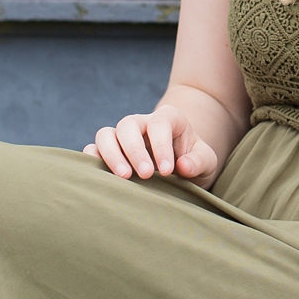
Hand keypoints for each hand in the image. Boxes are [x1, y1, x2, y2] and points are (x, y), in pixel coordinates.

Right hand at [83, 104, 219, 187]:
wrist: (180, 169)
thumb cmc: (193, 161)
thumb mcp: (206, 161)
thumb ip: (199, 161)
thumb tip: (183, 166)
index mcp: (167, 119)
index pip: (159, 124)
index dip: (161, 146)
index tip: (166, 171)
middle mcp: (141, 124)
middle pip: (128, 125)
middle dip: (135, 150)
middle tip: (145, 175)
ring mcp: (122, 137)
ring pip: (105, 134)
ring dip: (111, 155)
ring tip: (124, 178)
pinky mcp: (107, 152)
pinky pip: (92, 150)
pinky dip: (92, 161)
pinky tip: (102, 179)